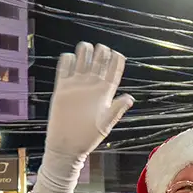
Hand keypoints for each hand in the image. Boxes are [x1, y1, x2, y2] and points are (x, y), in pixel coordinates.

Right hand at [46, 42, 134, 157]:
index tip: (117, 54)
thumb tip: (130, 98)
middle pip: (98, 64)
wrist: (67, 145)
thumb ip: (116, 109)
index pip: (112, 73)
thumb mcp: (105, 123)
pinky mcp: (62, 89)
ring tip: (85, 47)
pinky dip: (66, 61)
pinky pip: (64, 70)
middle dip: (101, 54)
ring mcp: (77, 86)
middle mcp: (91, 87)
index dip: (116, 62)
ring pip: (82, 63)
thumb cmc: (88, 137)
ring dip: (84, 53)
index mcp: (104, 93)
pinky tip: (69, 58)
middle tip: (101, 48)